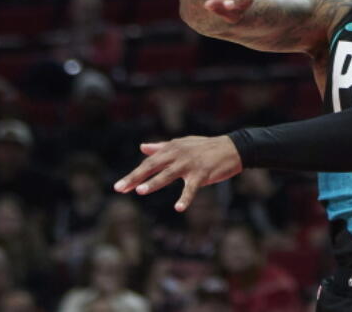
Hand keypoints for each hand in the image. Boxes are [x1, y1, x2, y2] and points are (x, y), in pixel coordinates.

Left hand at [113, 135, 241, 210]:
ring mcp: (190, 164)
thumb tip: (142, 147)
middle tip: (119, 188)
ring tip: (140, 191)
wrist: (232, 148)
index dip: (134, 174)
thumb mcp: (182, 144)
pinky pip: (192, 188)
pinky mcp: (202, 173)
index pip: (148, 162)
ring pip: (168, 174)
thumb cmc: (205, 148)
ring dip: (154, 182)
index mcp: (172, 148)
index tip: (119, 186)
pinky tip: (179, 208)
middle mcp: (178, 155)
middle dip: (135, 177)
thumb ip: (161, 147)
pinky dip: (186, 198)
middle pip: (152, 166)